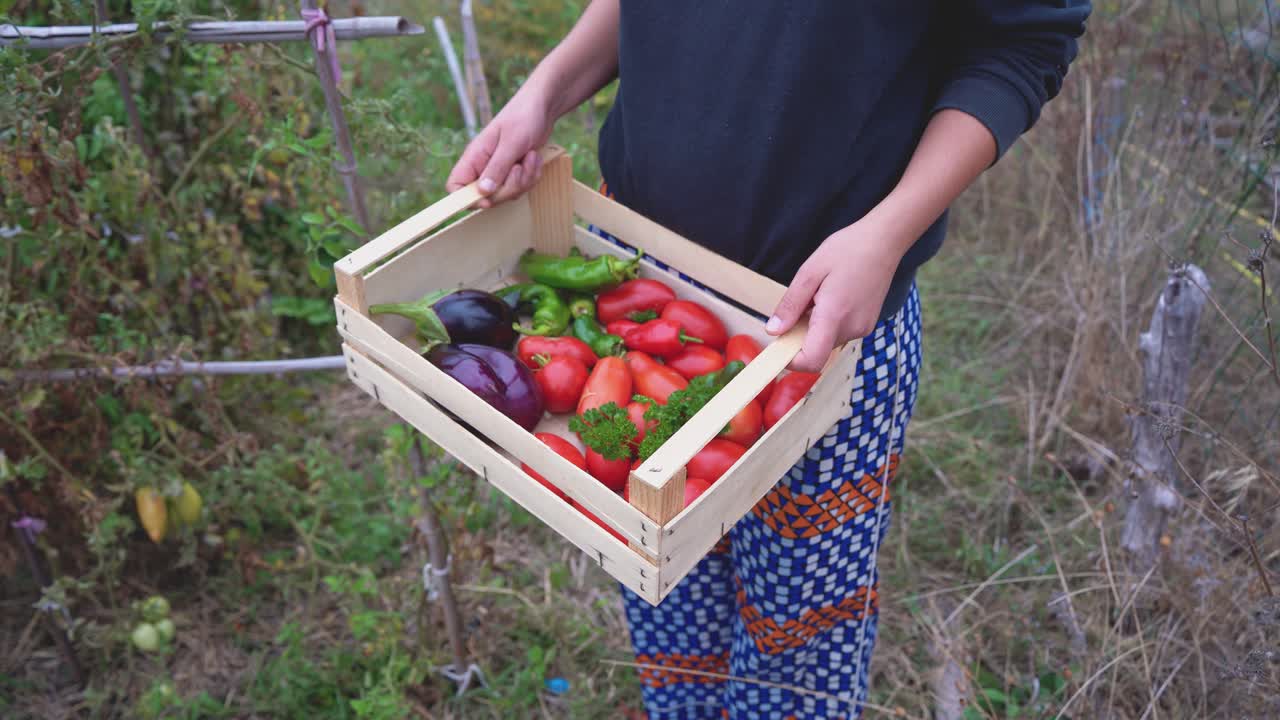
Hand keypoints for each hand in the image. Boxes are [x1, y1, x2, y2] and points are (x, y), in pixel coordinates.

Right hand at [446, 84, 555, 208]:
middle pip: (487, 197)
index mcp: (474, 157)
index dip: (465, 198)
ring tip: (529, 157)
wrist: (542, 108)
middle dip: (509, 187)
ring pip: (508, 194)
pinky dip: (532, 176)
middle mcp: (483, 166)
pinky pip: (521, 188)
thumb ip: (497, 168)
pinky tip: (534, 158)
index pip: (455, 185)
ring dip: (525, 179)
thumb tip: (482, 192)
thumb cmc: (523, 118)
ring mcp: (500, 171)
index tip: (487, 199)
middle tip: (519, 167)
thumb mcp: (511, 143)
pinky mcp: (514, 172)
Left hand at [765, 217, 906, 372]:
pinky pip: (840, 333)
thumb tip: (773, 330)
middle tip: (799, 306)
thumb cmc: (847, 250)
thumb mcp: (809, 272)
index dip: (790, 360)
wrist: (884, 241)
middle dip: (800, 337)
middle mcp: (852, 328)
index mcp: (834, 316)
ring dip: (815, 328)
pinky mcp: (868, 324)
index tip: (778, 344)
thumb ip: (790, 305)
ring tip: (818, 296)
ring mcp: (863, 328)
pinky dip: (828, 323)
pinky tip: (832, 298)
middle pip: (817, 351)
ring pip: (828, 342)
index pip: (811, 360)